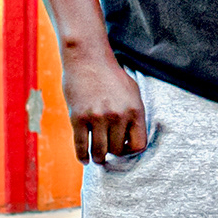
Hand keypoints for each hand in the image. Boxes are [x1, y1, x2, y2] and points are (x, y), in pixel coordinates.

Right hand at [62, 48, 151, 164]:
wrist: (88, 58)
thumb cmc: (111, 75)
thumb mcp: (132, 92)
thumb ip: (134, 115)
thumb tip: (130, 141)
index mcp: (135, 110)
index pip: (138, 145)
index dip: (130, 151)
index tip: (123, 148)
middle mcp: (118, 116)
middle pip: (117, 150)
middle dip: (113, 153)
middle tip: (108, 150)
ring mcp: (98, 117)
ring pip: (100, 152)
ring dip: (98, 158)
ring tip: (98, 158)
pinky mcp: (79, 117)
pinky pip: (81, 145)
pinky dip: (82, 156)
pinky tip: (84, 159)